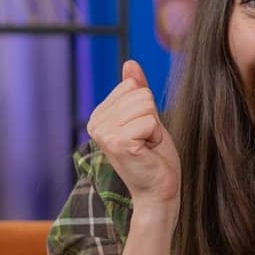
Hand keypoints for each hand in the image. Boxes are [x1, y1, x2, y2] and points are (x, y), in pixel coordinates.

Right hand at [85, 60, 179, 209]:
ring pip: (146, 105)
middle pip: (140, 94)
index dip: (147, 109)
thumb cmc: (155, 158)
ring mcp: (104, 133)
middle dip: (152, 119)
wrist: (159, 191)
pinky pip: (150, 121)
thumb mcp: (146, 117)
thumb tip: (130, 63)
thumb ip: (136, 91)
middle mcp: (95, 123)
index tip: (142, 133)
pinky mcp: (117, 142)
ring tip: (146, 147)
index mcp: (99, 115)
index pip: (132, 86)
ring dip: (155, 128)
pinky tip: (147, 152)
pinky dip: (156, 137)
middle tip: (146, 142)